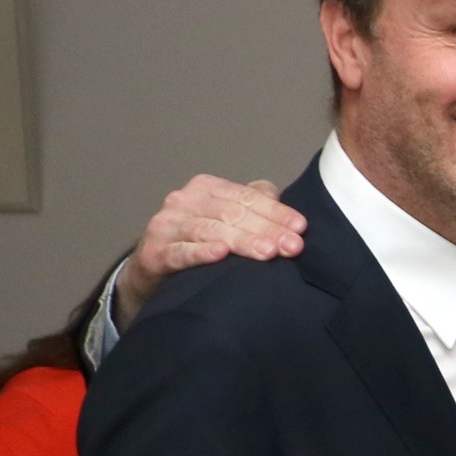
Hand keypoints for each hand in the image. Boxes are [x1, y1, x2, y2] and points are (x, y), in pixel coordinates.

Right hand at [115, 175, 307, 325]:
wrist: (154, 267)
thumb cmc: (198, 240)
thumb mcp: (227, 217)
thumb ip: (254, 205)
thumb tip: (282, 200)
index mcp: (206, 188)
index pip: (247, 197)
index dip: (276, 212)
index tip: (301, 228)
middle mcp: (184, 202)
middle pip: (232, 213)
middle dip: (266, 230)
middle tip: (292, 246)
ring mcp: (166, 226)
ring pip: (210, 230)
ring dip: (242, 241)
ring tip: (268, 252)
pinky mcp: (154, 252)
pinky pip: (180, 252)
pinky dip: (201, 252)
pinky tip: (221, 254)